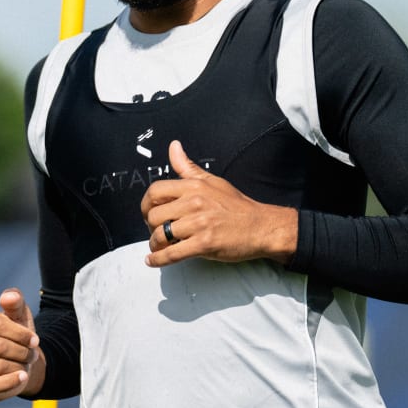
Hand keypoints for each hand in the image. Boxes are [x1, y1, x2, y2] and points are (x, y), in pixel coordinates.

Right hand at [0, 288, 43, 401]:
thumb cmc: (17, 336)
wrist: (18, 361)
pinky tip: (22, 378)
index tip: (35, 340)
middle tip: (33, 355)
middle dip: (22, 352)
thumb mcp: (20, 315)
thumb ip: (16, 301)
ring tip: (26, 364)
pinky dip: (11, 383)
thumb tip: (8, 296)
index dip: (21, 334)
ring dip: (19, 367)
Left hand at [140, 140, 297, 267]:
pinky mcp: (205, 244)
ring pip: (160, 235)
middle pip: (154, 216)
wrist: (261, 227)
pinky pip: (172, 253)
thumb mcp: (212, 181)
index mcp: (194, 186)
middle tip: (156, 232)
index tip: (148, 213)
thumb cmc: (236, 206)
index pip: (155, 191)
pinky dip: (158, 259)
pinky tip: (153, 260)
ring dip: (154, 245)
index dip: (146, 205)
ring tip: (157, 247)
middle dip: (150, 227)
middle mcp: (194, 202)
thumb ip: (188, 167)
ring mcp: (199, 224)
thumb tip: (173, 146)